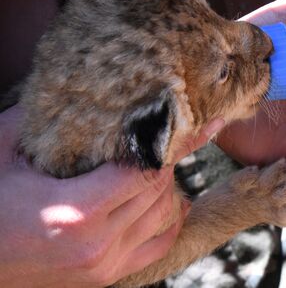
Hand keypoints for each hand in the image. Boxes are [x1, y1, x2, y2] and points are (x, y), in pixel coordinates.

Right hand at [0, 105, 220, 286]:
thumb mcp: (0, 152)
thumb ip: (35, 118)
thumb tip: (73, 84)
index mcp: (75, 211)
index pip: (146, 171)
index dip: (170, 144)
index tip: (198, 123)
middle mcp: (98, 243)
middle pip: (159, 190)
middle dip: (168, 159)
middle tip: (169, 136)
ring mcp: (105, 264)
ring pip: (163, 216)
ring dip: (169, 187)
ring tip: (163, 163)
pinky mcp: (106, 276)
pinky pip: (157, 247)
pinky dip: (172, 223)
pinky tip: (177, 204)